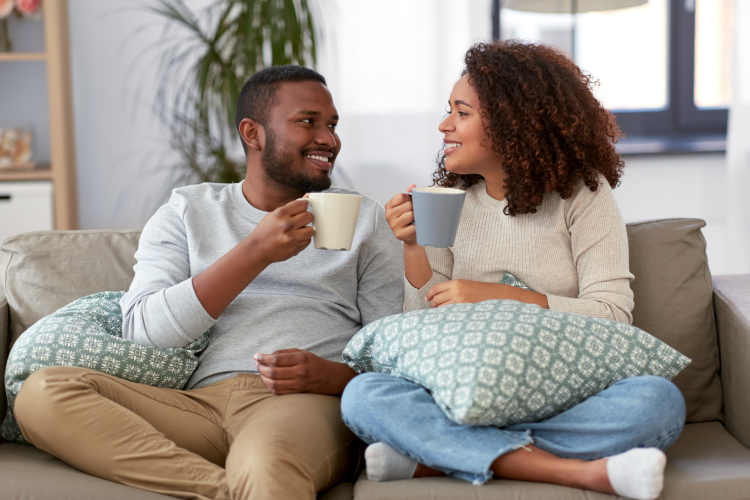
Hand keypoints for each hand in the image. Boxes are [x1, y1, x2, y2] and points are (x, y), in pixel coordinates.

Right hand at [247, 199, 314, 264]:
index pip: (302, 204)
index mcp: (280, 213)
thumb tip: (307, 196)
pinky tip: (295, 239)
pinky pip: (308, 241)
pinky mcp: (295, 248)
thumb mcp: (274, 215)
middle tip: (300, 221)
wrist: (257, 249)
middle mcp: (287, 225)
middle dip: (306, 218)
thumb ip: (291, 206)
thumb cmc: (265, 231)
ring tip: (298, 231)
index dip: (303, 207)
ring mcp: (291, 237)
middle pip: (309, 216)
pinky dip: (303, 239)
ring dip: (306, 230)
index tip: (302, 209)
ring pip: (311, 230)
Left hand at [254, 348, 356, 395]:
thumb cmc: (314, 363)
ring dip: (263, 378)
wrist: (331, 378)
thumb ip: (285, 353)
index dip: (263, 358)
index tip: (256, 356)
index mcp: (301, 359)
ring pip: (274, 384)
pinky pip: (279, 392)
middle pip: (273, 372)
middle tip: (257, 364)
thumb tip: (268, 356)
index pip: (277, 359)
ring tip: (260, 372)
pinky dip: (270, 387)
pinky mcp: (297, 393)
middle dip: (260, 368)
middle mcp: (299, 372)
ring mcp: (298, 384)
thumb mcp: (303, 353)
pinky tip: (267, 381)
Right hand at [385, 184, 417, 244]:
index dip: (409, 198)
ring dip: (416, 217)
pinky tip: (414, 227)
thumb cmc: (408, 219)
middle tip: (414, 212)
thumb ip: (408, 194)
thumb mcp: (407, 205)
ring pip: (411, 215)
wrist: (410, 235)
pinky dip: (417, 227)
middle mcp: (388, 215)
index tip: (411, 202)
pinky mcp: (399, 234)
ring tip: (414, 219)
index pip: (401, 196)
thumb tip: (412, 186)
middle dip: (414, 208)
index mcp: (389, 205)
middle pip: (408, 205)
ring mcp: (393, 225)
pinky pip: (413, 227)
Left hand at [425, 280, 548, 308]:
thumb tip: (440, 297)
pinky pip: (450, 316)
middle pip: (436, 299)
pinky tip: (448, 320)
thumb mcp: (468, 285)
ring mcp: (460, 302)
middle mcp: (457, 291)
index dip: (429, 295)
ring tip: (441, 316)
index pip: (436, 288)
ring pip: (441, 309)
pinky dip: (446, 318)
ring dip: (439, 313)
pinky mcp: (464, 311)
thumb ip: (454, 289)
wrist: (499, 297)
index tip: (427, 299)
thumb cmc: (483, 292)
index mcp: (457, 283)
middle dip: (433, 305)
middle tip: (433, 309)